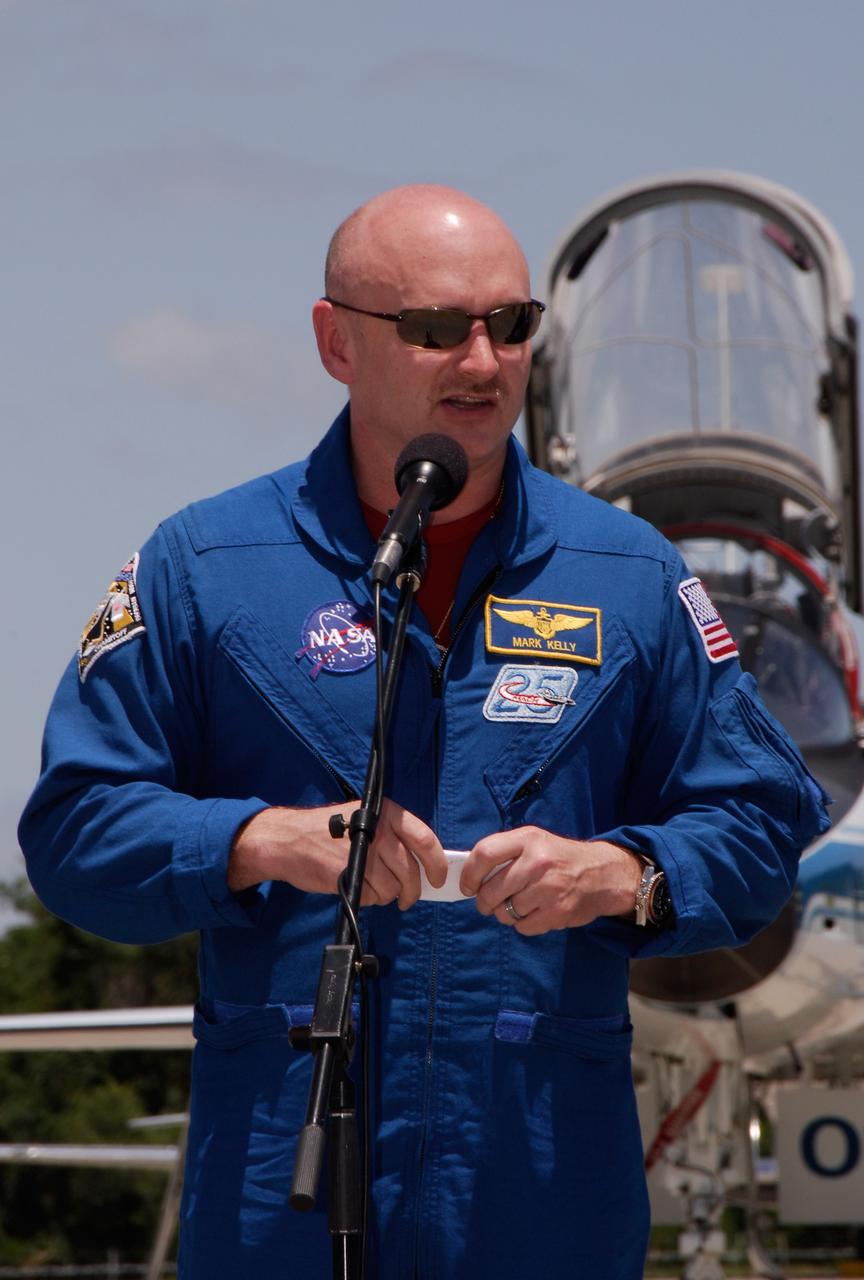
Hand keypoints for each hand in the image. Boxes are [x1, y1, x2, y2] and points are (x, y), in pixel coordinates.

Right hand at [228, 799, 446, 909]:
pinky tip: (355, 883)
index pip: (424, 839)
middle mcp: (379, 831)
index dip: (436, 863)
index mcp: (386, 813)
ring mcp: (364, 854)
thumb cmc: (328, 831)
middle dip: (412, 891)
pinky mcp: (350, 875)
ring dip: (385, 894)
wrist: (288, 840)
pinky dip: (369, 897)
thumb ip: (393, 837)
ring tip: (369, 883)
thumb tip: (423, 866)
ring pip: (393, 888)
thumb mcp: (364, 819)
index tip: (438, 879)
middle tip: (407, 899)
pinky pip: (374, 897)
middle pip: (410, 871)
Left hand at [459, 827, 642, 935]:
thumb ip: (504, 853)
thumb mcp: (534, 842)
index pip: (484, 854)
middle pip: (491, 890)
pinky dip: (524, 924)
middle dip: (484, 902)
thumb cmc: (559, 858)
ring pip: (506, 912)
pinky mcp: (557, 912)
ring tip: (519, 905)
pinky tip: (535, 912)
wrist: (602, 874)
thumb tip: (470, 875)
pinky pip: (523, 927)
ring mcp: (549, 888)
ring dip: (506, 914)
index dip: (469, 874)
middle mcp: (538, 861)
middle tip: (487, 903)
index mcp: (528, 839)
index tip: (467, 886)